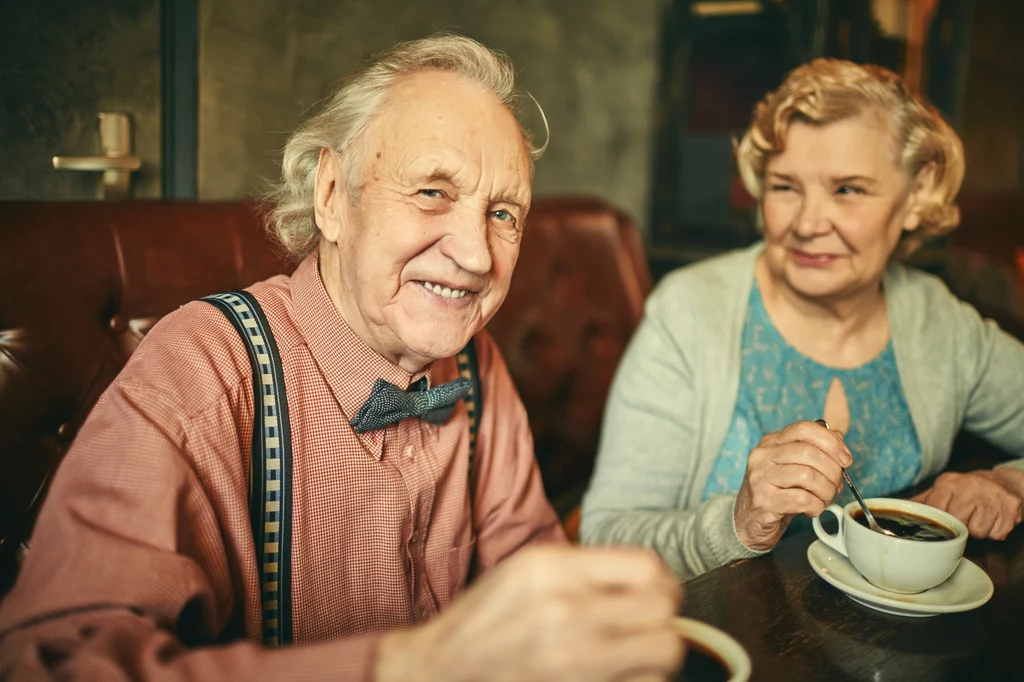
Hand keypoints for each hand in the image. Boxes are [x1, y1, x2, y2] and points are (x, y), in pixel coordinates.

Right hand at [374, 545, 684, 681]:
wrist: (442, 672)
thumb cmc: (484, 621)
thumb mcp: (526, 570)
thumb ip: (585, 568)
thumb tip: (652, 578)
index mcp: (552, 570)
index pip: (648, 568)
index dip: (662, 581)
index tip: (656, 591)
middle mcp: (564, 614)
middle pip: (664, 613)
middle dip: (663, 618)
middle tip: (649, 623)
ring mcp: (572, 663)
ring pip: (663, 658)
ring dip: (654, 655)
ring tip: (632, 652)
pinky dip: (637, 681)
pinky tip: (614, 674)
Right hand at [734, 420, 851, 550]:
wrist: (749, 521)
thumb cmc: (776, 492)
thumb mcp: (793, 467)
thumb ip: (815, 450)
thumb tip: (839, 439)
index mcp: (770, 442)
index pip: (804, 429)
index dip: (831, 441)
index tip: (845, 458)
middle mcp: (762, 456)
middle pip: (809, 452)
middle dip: (833, 471)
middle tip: (836, 485)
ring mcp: (760, 477)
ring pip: (809, 476)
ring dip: (826, 491)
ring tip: (823, 499)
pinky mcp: (763, 500)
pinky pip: (803, 500)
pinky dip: (816, 506)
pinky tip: (811, 509)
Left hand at [912, 468, 1023, 539]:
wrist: (1006, 483)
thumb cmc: (970, 490)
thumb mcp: (945, 489)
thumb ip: (923, 500)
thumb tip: (898, 506)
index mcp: (948, 482)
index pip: (936, 510)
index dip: (941, 520)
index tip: (947, 518)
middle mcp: (970, 486)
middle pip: (957, 523)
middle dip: (962, 526)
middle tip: (967, 517)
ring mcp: (992, 497)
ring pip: (977, 532)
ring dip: (979, 530)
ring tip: (981, 517)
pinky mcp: (1010, 508)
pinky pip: (997, 534)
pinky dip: (995, 532)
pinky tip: (994, 520)